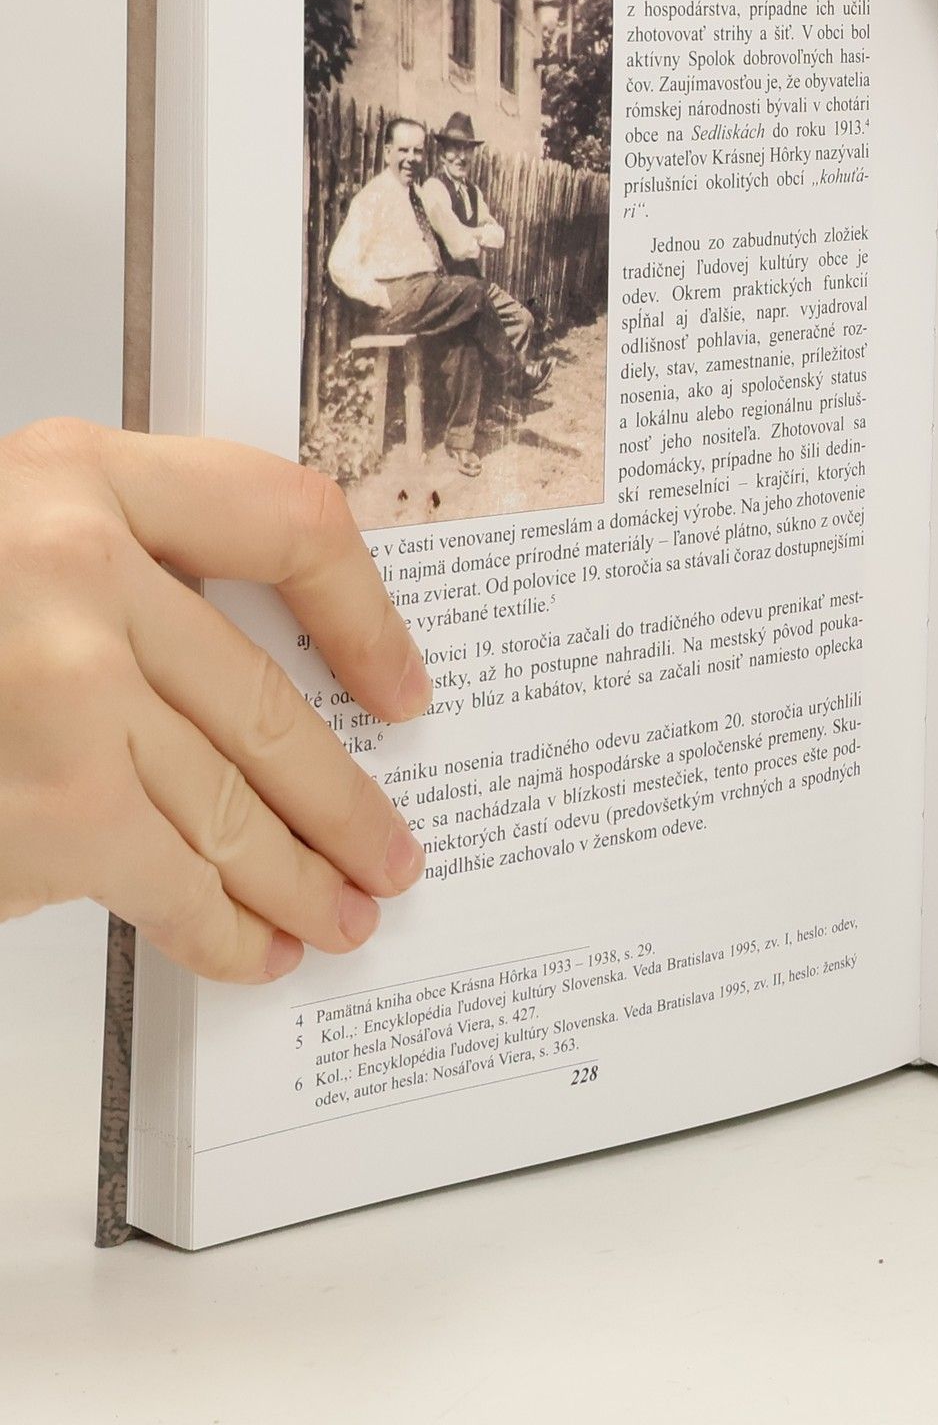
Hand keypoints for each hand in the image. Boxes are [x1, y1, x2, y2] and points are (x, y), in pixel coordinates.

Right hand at [0, 420, 430, 980]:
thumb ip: (111, 582)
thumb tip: (240, 699)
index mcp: (76, 476)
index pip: (285, 522)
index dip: (362, 614)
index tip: (400, 684)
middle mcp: (76, 563)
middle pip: (265, 699)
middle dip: (339, 798)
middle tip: (386, 848)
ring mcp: (64, 686)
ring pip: (228, 799)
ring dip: (295, 875)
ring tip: (340, 911)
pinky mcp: (50, 804)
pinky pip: (168, 877)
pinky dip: (219, 927)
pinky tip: (249, 948)